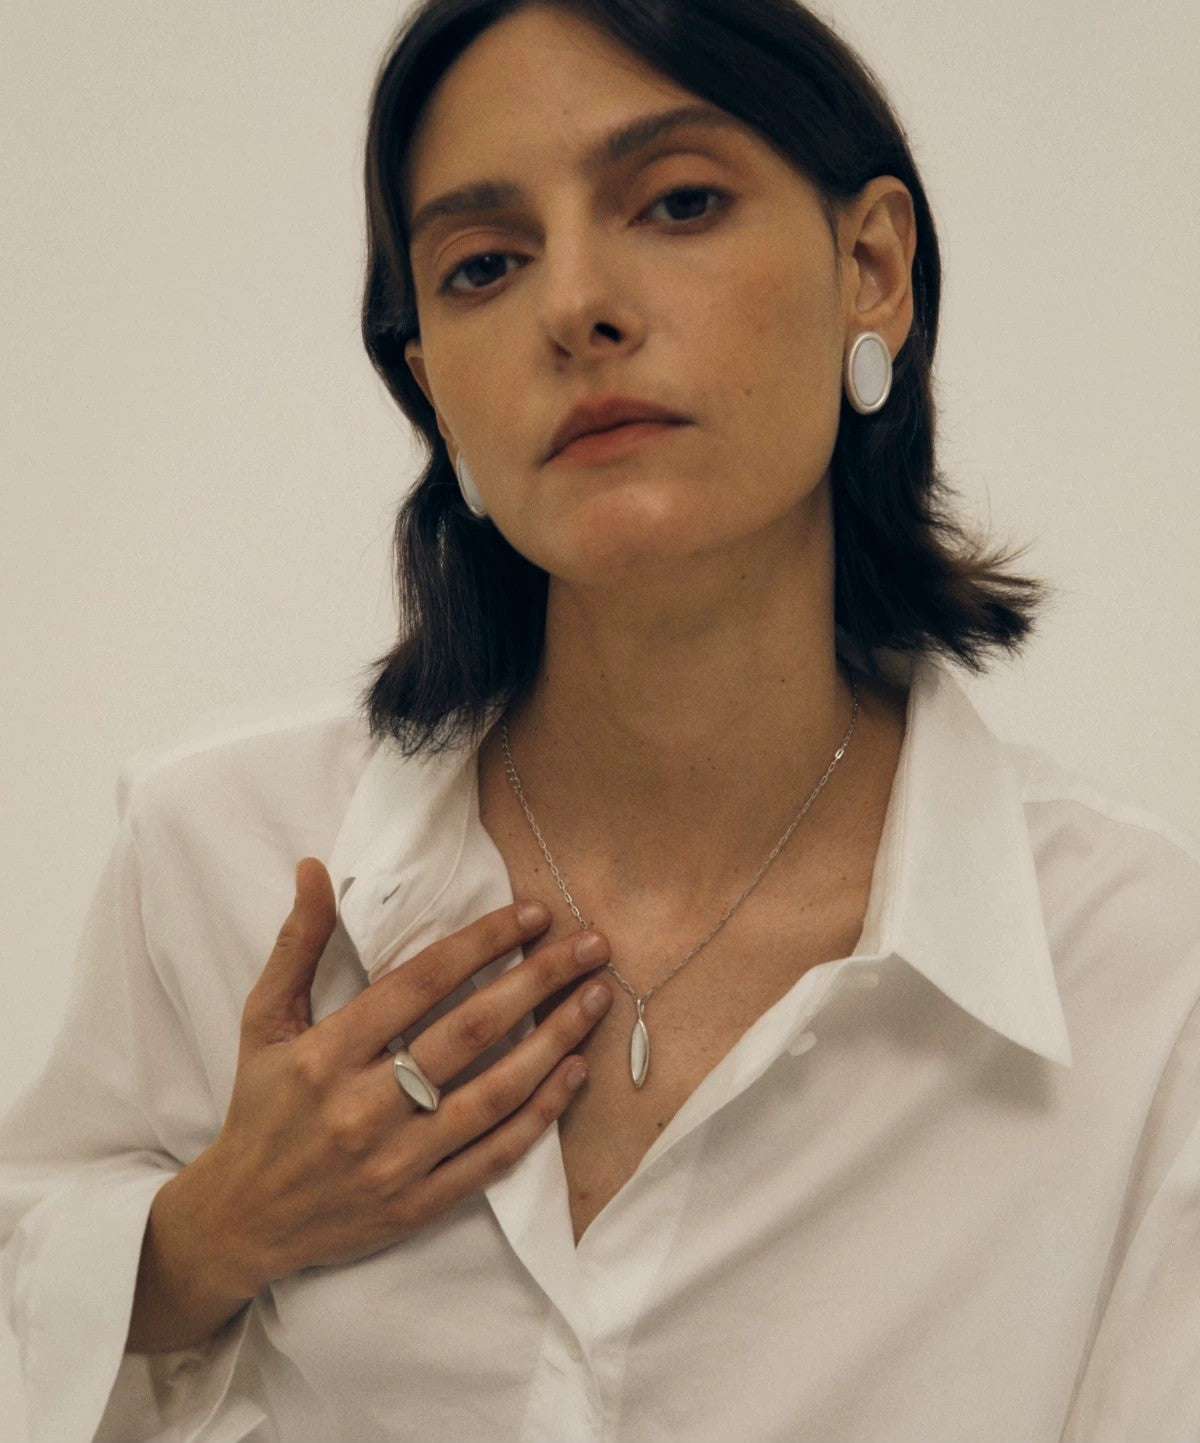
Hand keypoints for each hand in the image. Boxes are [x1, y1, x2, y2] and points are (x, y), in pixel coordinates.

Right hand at [199, 857, 612, 1293]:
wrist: (244, 1220)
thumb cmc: (260, 1106)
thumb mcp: (263, 1020)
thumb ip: (297, 944)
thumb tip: (314, 868)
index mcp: (326, 1053)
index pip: (420, 983)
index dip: (481, 943)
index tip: (532, 914)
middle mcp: (363, 1107)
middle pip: (470, 1031)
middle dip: (538, 981)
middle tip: (591, 945)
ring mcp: (396, 1160)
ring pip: (493, 1094)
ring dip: (555, 1042)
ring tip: (597, 998)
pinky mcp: (419, 1203)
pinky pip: (493, 1156)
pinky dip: (540, 1115)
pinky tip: (574, 1073)